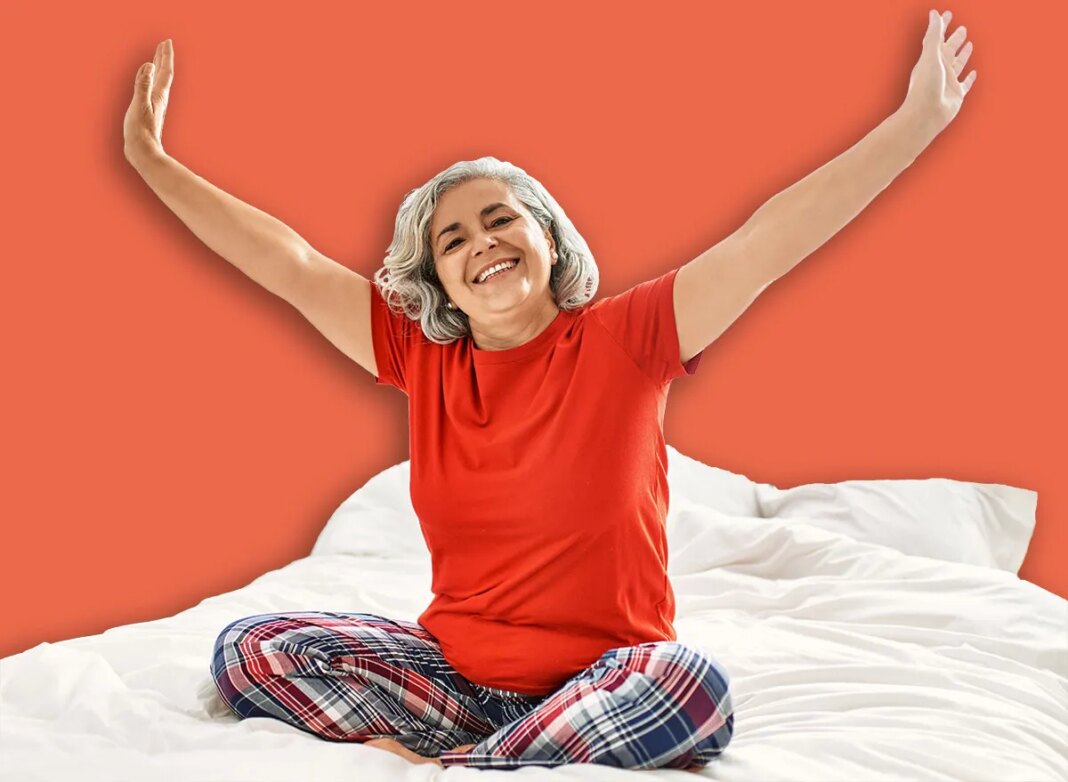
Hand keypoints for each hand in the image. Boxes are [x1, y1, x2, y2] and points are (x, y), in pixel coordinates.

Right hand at [124, 40, 172, 160]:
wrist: (143, 152)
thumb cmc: (140, 131)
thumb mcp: (139, 104)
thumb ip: (143, 84)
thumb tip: (149, 65)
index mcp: (158, 95)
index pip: (164, 71)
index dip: (165, 56)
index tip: (167, 41)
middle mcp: (159, 99)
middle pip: (163, 74)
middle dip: (163, 58)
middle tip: (165, 44)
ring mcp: (155, 105)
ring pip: (158, 82)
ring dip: (158, 69)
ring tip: (157, 59)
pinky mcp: (149, 112)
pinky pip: (151, 90)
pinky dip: (150, 81)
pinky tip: (148, 84)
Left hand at [901, 10, 976, 136]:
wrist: (926, 114)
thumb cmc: (925, 85)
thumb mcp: (930, 56)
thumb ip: (933, 35)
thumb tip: (934, 13)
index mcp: (930, 59)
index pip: (937, 38)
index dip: (942, 26)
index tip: (947, 14)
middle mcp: (939, 70)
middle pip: (949, 51)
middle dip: (955, 40)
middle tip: (963, 29)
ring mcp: (948, 82)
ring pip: (958, 65)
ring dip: (963, 55)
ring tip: (969, 44)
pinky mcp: (956, 95)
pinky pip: (965, 84)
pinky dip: (969, 78)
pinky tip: (973, 73)